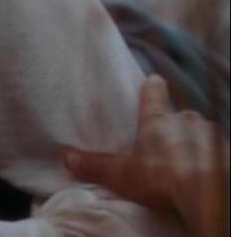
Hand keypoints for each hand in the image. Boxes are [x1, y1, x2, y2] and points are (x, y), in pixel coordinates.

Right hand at [64, 75, 228, 236]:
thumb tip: (66, 156)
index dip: (151, 87)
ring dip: (195, 143)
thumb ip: (94, 165)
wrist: (208, 196)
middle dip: (173, 126)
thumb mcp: (121, 175)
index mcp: (157, 119)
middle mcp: (186, 119)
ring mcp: (212, 134)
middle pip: (179, 114)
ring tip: (187, 162)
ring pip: (200, 132)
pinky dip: (212, 158)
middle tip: (164, 144)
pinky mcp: (227, 151)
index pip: (154, 91)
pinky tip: (205, 171)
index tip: (151, 84)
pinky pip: (218, 150)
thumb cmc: (161, 178)